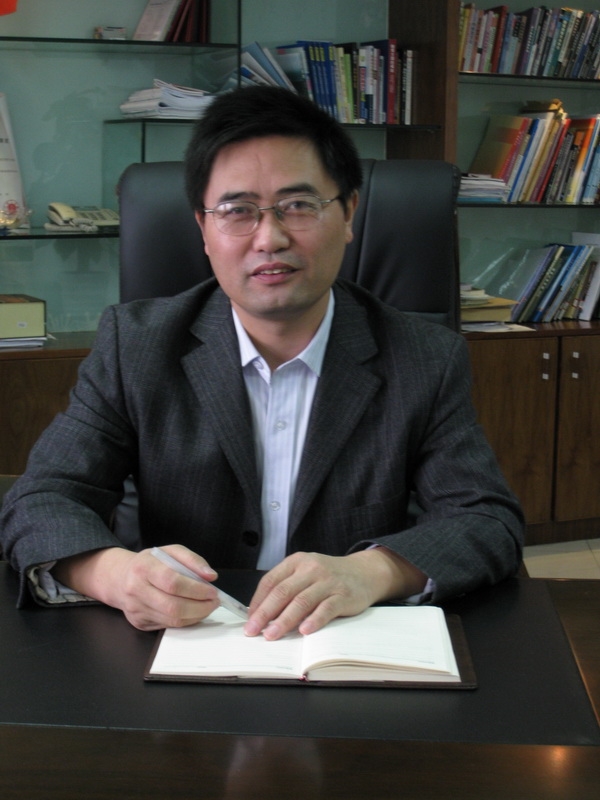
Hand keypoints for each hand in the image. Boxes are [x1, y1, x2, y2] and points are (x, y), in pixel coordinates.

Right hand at [53, 545, 219, 630]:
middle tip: (214, 602)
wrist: (122, 578)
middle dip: (200, 607)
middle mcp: (136, 590)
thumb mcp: (170, 552)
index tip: (212, 591)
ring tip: (207, 606)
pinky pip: (168, 626)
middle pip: (173, 606)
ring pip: (172, 620)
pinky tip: (194, 612)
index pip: (173, 582)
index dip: (196, 589)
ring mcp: (136, 609)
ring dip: (196, 615)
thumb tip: (210, 576)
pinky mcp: (139, 623)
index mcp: (144, 567)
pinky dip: (186, 620)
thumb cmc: (151, 563)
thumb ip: (192, 560)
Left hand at [243, 548, 426, 640]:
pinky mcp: (343, 595)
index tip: (249, 620)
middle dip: (265, 614)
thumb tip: (261, 614)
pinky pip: (326, 608)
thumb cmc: (329, 577)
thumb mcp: (305, 573)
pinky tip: (304, 631)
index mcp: (296, 562)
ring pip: (301, 601)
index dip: (257, 602)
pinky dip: (314, 620)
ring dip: (284, 620)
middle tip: (253, 631)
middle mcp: (311, 568)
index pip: (270, 581)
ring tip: (272, 635)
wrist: (364, 573)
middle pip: (283, 592)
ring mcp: (327, 581)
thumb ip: (286, 588)